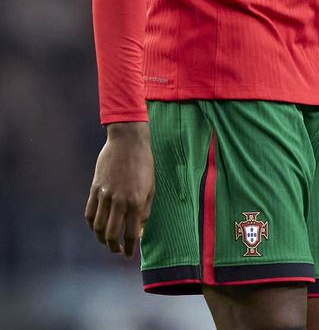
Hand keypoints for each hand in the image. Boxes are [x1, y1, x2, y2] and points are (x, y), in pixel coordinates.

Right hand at [85, 121, 154, 258]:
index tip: (128, 256)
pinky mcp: (95, 188)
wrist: (128, 140)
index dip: (129, 248)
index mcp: (135, 202)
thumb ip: (144, 212)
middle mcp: (119, 201)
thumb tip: (138, 233)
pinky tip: (97, 227)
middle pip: (111, 235)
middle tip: (117, 251)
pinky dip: (92, 225)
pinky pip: (89, 213)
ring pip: (98, 227)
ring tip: (107, 242)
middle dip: (113, 248)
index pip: (129, 234)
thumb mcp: (151, 187)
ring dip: (101, 239)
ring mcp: (105, 195)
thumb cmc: (144, 163)